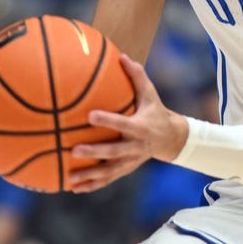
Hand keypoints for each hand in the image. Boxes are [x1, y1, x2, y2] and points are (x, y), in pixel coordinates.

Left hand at [70, 54, 188, 192]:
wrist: (172, 139)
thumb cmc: (156, 112)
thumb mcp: (151, 94)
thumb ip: (137, 76)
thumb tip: (121, 55)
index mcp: (140, 127)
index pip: (123, 124)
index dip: (108, 120)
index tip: (90, 115)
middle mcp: (136, 146)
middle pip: (114, 152)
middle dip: (95, 153)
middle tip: (75, 151)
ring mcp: (131, 160)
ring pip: (109, 171)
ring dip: (90, 176)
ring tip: (70, 179)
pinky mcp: (126, 169)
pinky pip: (108, 179)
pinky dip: (92, 185)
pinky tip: (73, 188)